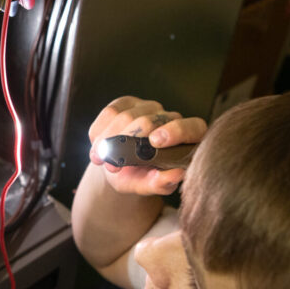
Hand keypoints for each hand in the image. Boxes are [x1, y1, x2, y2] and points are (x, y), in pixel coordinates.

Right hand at [88, 96, 206, 194]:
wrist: (118, 168)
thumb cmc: (139, 176)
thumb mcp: (148, 185)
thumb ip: (161, 183)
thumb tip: (176, 175)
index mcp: (186, 139)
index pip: (191, 127)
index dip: (175, 131)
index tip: (155, 142)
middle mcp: (170, 118)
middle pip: (149, 121)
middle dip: (124, 143)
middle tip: (113, 165)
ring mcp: (148, 108)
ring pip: (124, 117)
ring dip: (107, 140)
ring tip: (102, 158)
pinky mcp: (126, 103)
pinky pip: (109, 112)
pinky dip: (98, 132)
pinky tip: (98, 146)